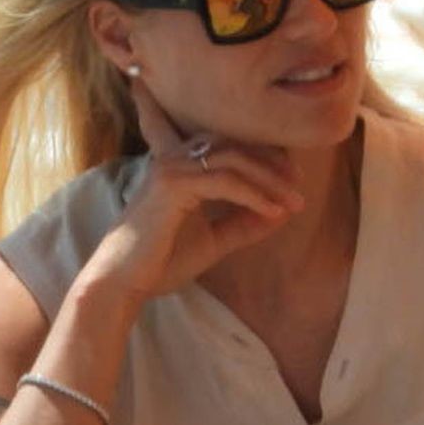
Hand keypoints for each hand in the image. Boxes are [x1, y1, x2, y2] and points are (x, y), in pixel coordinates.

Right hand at [88, 78, 302, 303]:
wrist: (125, 281)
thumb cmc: (161, 261)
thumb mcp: (214, 240)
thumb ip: (243, 224)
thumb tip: (281, 212)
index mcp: (181, 165)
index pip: (227, 143)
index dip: (264, 153)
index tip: (292, 175)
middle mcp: (175, 157)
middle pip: (236, 145)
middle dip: (273, 164)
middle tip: (298, 187)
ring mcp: (172, 167)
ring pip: (234, 159)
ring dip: (269, 180)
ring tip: (293, 202)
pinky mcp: (173, 184)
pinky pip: (225, 181)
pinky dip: (254, 195)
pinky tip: (273, 211)